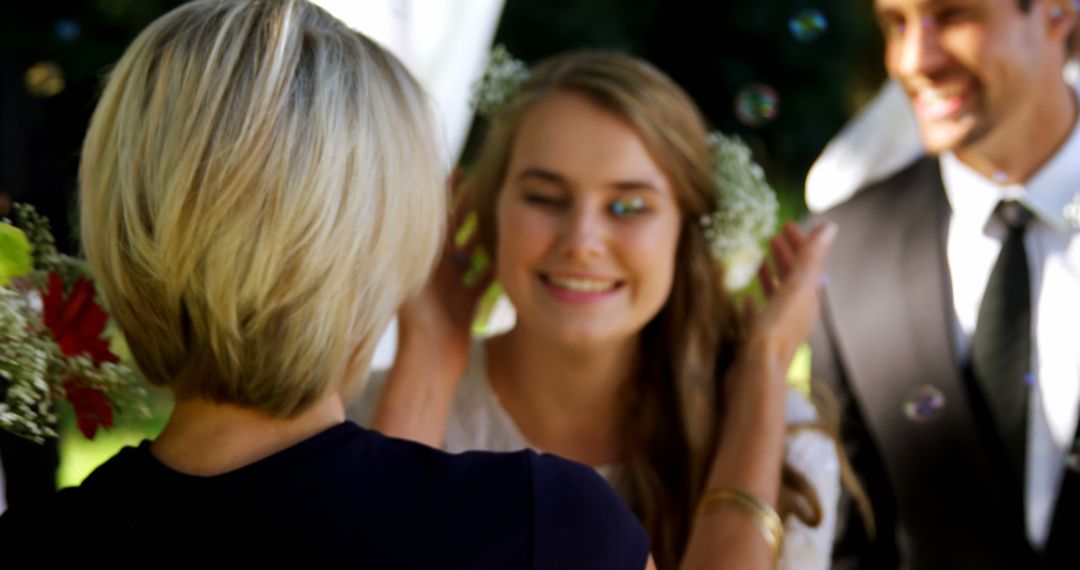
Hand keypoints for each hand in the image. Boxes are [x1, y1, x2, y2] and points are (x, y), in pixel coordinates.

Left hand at [395, 168, 494, 379]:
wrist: (428, 363)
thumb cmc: (416, 326)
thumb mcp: (407, 281)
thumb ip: (409, 251)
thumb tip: (394, 213)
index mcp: (419, 260)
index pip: (431, 218)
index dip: (444, 193)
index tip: (459, 169)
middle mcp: (434, 270)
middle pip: (453, 230)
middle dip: (468, 205)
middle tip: (486, 180)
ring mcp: (451, 285)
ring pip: (472, 251)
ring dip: (486, 231)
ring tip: (503, 208)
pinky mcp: (466, 302)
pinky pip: (485, 277)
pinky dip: (498, 263)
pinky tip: (514, 247)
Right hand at [734, 221, 836, 397]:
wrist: (758, 371)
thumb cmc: (776, 328)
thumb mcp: (796, 287)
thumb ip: (811, 257)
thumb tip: (830, 226)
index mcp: (807, 299)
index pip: (807, 263)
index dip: (799, 242)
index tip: (785, 224)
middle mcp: (796, 312)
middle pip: (793, 278)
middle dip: (786, 256)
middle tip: (773, 236)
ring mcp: (777, 327)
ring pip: (777, 295)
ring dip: (771, 275)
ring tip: (761, 260)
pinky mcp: (758, 340)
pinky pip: (758, 316)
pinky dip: (755, 303)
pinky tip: (746, 298)